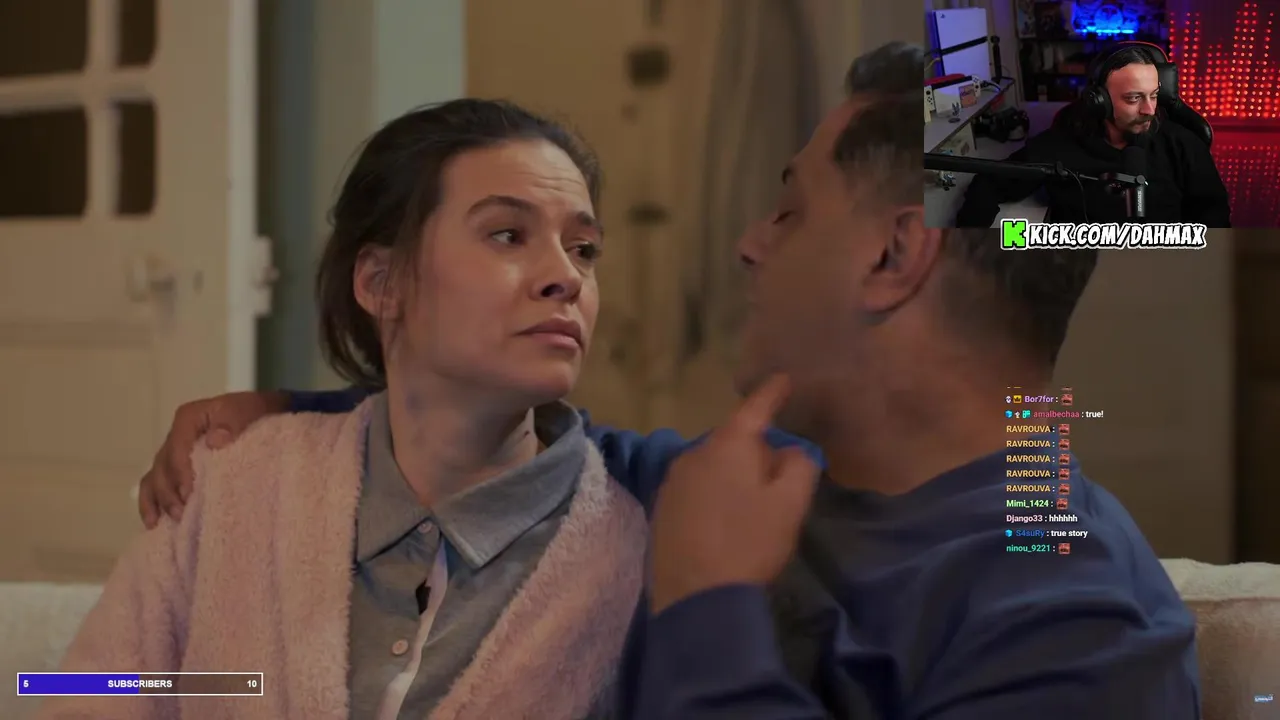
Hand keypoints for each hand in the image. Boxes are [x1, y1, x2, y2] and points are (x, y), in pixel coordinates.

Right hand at [138, 391, 287, 527]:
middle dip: (168, 492)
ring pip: (154, 477)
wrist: (257, 414)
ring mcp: (173, 452)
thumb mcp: (246, 411)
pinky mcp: (176, 466)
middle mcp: (175, 435)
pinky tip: (154, 522)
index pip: (177, 447)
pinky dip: (153, 501)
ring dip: (157, 500)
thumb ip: (232, 422)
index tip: (189, 494)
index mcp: (188, 419)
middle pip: (162, 466)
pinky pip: (156, 483)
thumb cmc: (250, 412)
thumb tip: (215, 440)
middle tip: (180, 514)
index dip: (180, 472)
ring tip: (160, 522)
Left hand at [649, 374, 819, 613]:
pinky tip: (725, 521)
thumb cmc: (749, 543)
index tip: (783, 378)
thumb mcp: (790, 504)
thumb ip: (799, 467)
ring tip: (752, 504)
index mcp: (727, 445)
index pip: (754, 408)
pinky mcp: (662, 510)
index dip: (772, 393)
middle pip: (732, 440)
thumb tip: (789, 451)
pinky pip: (696, 489)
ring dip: (733, 475)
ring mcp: (672, 482)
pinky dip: (714, 495)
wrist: (696, 597)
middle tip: (778, 475)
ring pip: (712, 465)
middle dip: (755, 449)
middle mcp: (693, 453)